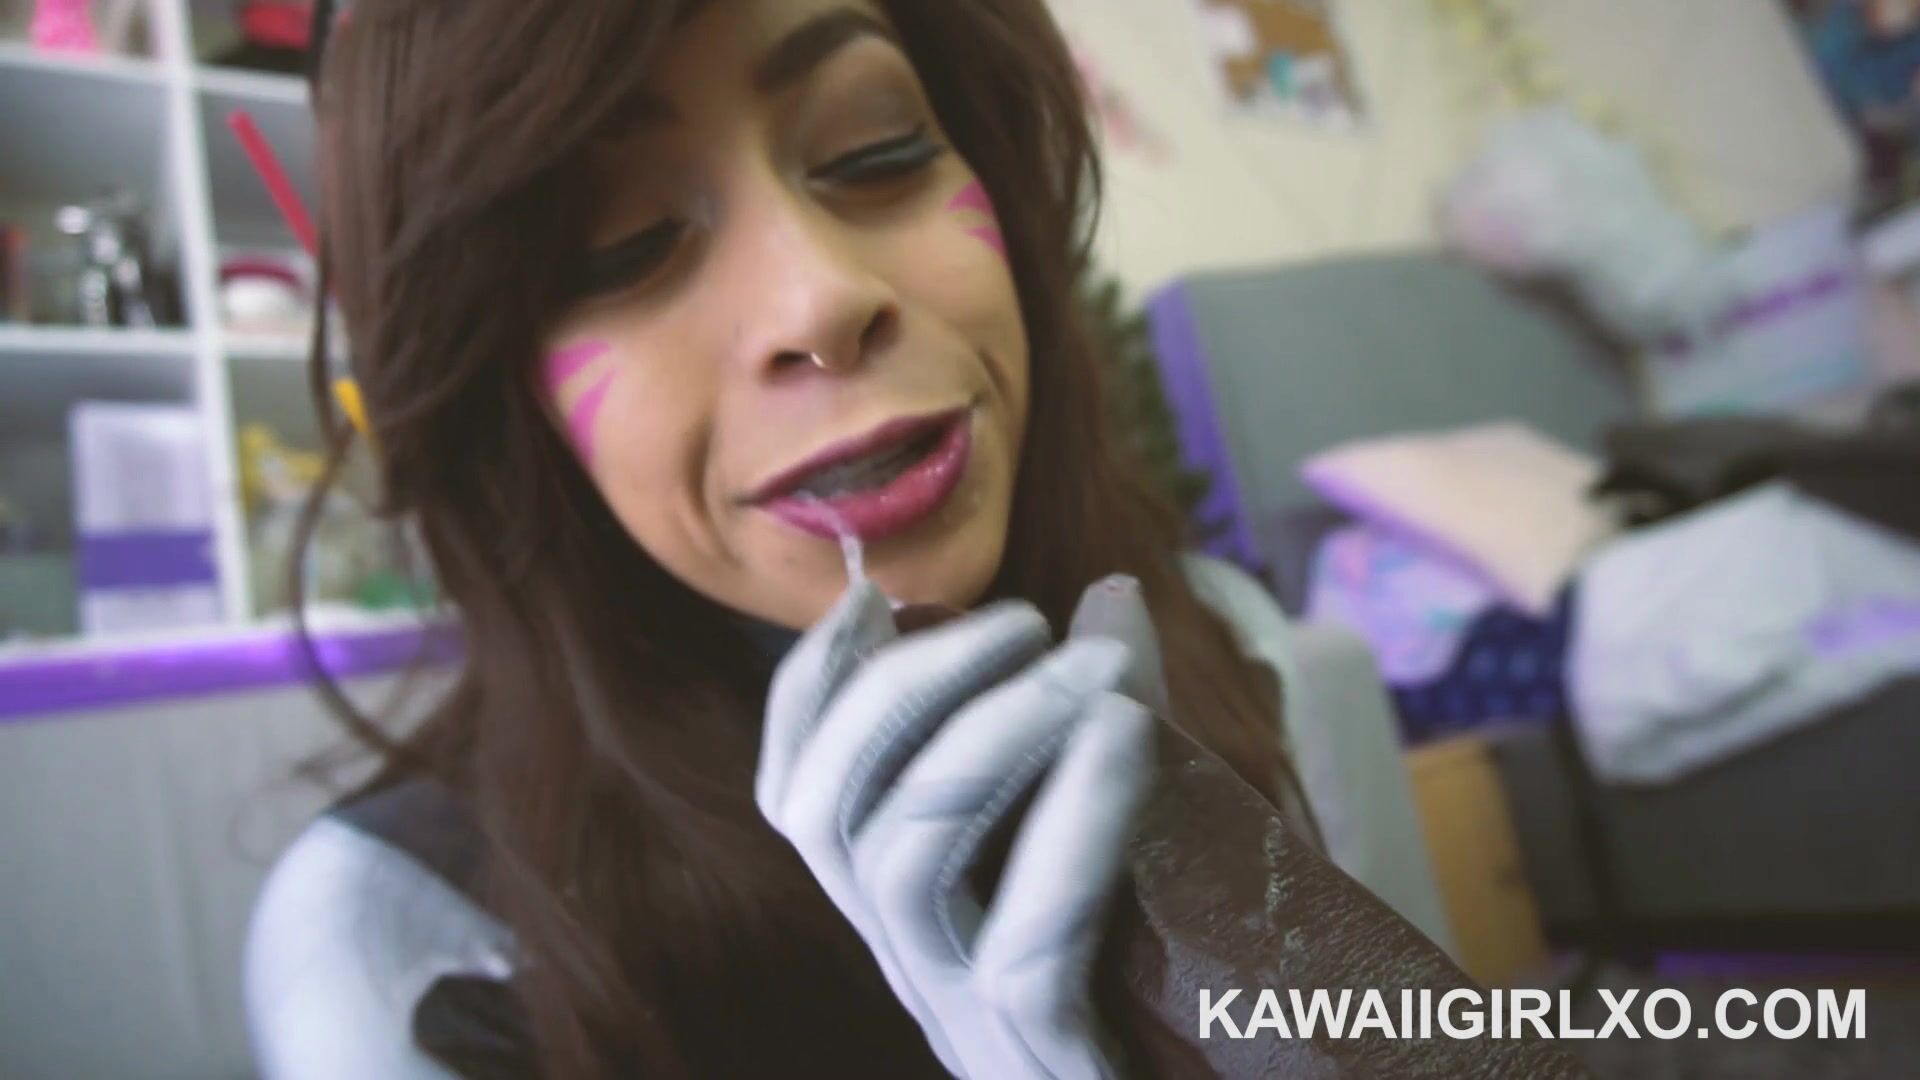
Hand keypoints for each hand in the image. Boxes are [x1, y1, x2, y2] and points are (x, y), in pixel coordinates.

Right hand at [756, 577, 1157, 1078]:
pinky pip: (1025, 950)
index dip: (811, 691)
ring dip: (990, 734)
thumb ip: (1116, 723)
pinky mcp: (1046, 1068)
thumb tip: (1109, 592)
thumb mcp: (1148, 834)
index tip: (869, 596)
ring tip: (1094, 667)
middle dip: (905, 688)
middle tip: (1024, 619)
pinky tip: (1125, 741)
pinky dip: (1070, 828)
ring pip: (906, 866)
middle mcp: (918, 970)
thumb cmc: (1195, 981)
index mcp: (918, 914)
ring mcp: (971, 1032)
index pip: (802, 799)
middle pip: (830, 817)